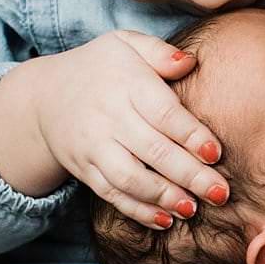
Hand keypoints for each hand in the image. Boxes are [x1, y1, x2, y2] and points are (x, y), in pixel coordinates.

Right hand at [29, 30, 228, 227]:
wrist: (44, 95)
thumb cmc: (101, 67)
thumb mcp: (125, 44)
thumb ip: (159, 53)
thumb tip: (190, 62)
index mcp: (126, 84)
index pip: (163, 113)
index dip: (191, 135)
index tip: (216, 154)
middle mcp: (108, 117)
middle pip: (153, 151)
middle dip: (189, 175)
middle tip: (220, 193)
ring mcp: (93, 146)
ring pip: (130, 178)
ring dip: (163, 197)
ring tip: (192, 209)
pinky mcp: (84, 169)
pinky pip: (111, 194)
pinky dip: (137, 210)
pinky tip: (164, 220)